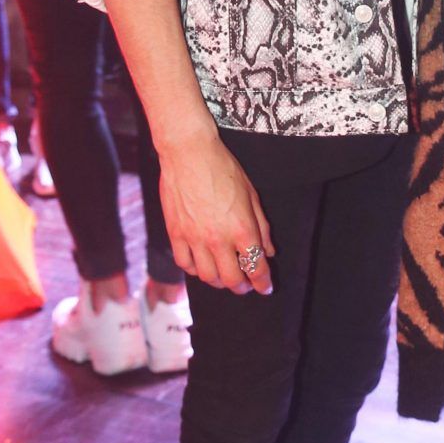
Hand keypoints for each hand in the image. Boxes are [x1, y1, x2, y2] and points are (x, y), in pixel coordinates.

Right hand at [158, 128, 274, 293]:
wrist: (189, 154)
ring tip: (224, 276)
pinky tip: (201, 265)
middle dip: (242, 287)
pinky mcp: (175, 234)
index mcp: (242, 229)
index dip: (263, 283)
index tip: (265, 288)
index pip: (256, 267)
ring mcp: (194, 238)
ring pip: (207, 276)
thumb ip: (262, 227)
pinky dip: (195, 270)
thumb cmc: (224, 169)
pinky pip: (184, 264)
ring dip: (218, 281)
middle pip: (231, 279)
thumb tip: (268, 251)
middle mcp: (218, 239)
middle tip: (245, 285)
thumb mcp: (252, 196)